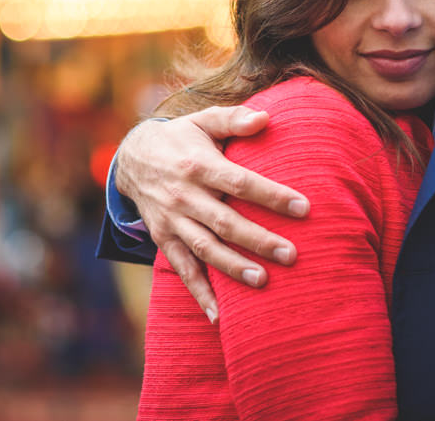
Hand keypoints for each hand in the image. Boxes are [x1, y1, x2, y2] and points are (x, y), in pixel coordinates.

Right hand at [114, 106, 309, 319]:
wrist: (132, 158)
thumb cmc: (180, 138)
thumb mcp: (203, 120)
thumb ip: (234, 119)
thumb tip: (267, 117)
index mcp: (199, 165)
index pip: (240, 182)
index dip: (271, 195)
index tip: (303, 208)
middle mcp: (184, 196)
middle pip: (225, 221)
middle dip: (259, 239)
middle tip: (292, 255)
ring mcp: (172, 220)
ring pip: (205, 248)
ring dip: (233, 267)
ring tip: (263, 282)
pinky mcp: (163, 239)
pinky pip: (182, 269)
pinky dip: (199, 293)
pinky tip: (219, 317)